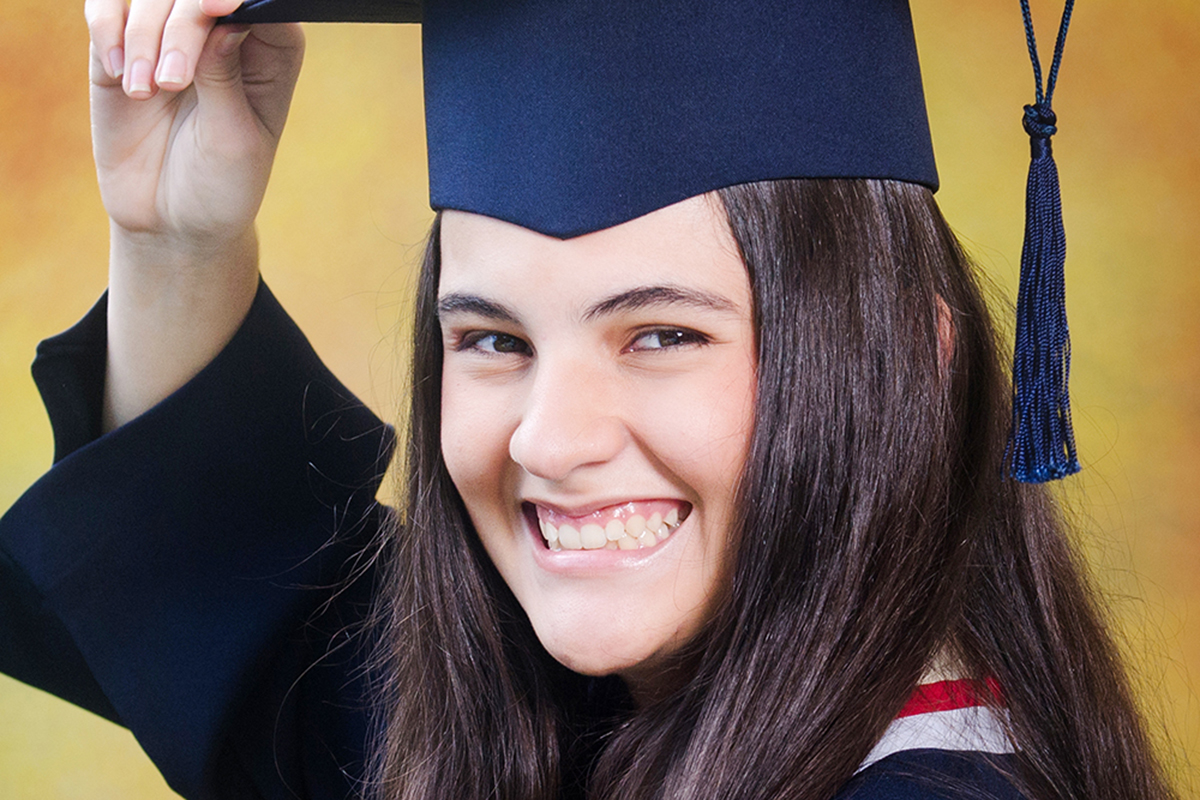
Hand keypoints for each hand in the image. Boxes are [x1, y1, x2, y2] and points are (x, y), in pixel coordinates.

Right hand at [87, 0, 303, 251]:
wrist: (171, 222)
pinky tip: (119, 74)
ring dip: (143, 37)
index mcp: (270, 55)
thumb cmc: (220, 185)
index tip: (215, 10)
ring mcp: (171, 38)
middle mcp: (224, 36)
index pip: (262, 4)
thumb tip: (220, 17)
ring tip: (146, 91)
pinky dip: (107, 31)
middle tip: (172, 82)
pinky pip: (107, 9)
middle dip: (182, 26)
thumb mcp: (233, 140)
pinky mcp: (124, 48)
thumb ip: (224, 78)